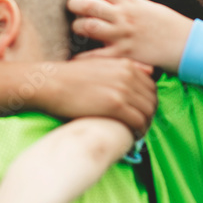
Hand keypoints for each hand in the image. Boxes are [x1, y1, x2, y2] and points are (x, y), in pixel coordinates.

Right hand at [33, 58, 156, 137]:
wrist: (51, 84)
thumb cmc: (71, 77)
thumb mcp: (100, 65)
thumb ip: (125, 67)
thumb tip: (149, 71)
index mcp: (125, 65)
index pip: (151, 86)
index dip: (149, 103)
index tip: (141, 113)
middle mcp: (128, 75)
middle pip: (152, 100)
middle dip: (149, 115)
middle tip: (140, 127)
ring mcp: (122, 89)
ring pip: (148, 112)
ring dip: (145, 125)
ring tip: (136, 134)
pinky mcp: (115, 105)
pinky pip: (138, 122)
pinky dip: (139, 132)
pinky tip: (132, 137)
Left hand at [68, 0, 193, 72]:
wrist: (189, 44)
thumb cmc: (170, 25)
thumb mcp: (150, 6)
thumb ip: (130, 1)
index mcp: (129, 1)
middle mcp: (123, 16)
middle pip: (87, 4)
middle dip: (73, 4)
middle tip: (70, 7)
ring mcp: (122, 35)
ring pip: (87, 27)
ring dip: (76, 27)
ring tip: (75, 28)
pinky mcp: (123, 55)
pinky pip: (95, 56)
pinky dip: (82, 57)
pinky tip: (74, 57)